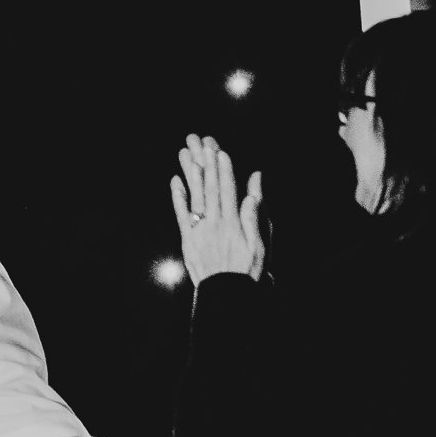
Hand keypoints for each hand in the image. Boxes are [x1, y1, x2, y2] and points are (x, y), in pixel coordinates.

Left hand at [170, 134, 263, 285]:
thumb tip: (255, 186)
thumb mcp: (259, 243)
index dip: (224, 169)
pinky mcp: (187, 239)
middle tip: (202, 142)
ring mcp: (198, 230)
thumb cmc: (247, 270)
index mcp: (232, 222)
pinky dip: (178, 196)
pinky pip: (181, 214)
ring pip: (194, 196)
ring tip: (187, 153)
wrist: (226, 294)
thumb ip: (254, 213)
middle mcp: (213, 222)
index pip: (227, 189)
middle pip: (209, 187)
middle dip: (207, 163)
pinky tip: (175, 180)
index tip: (220, 151)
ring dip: (190, 173)